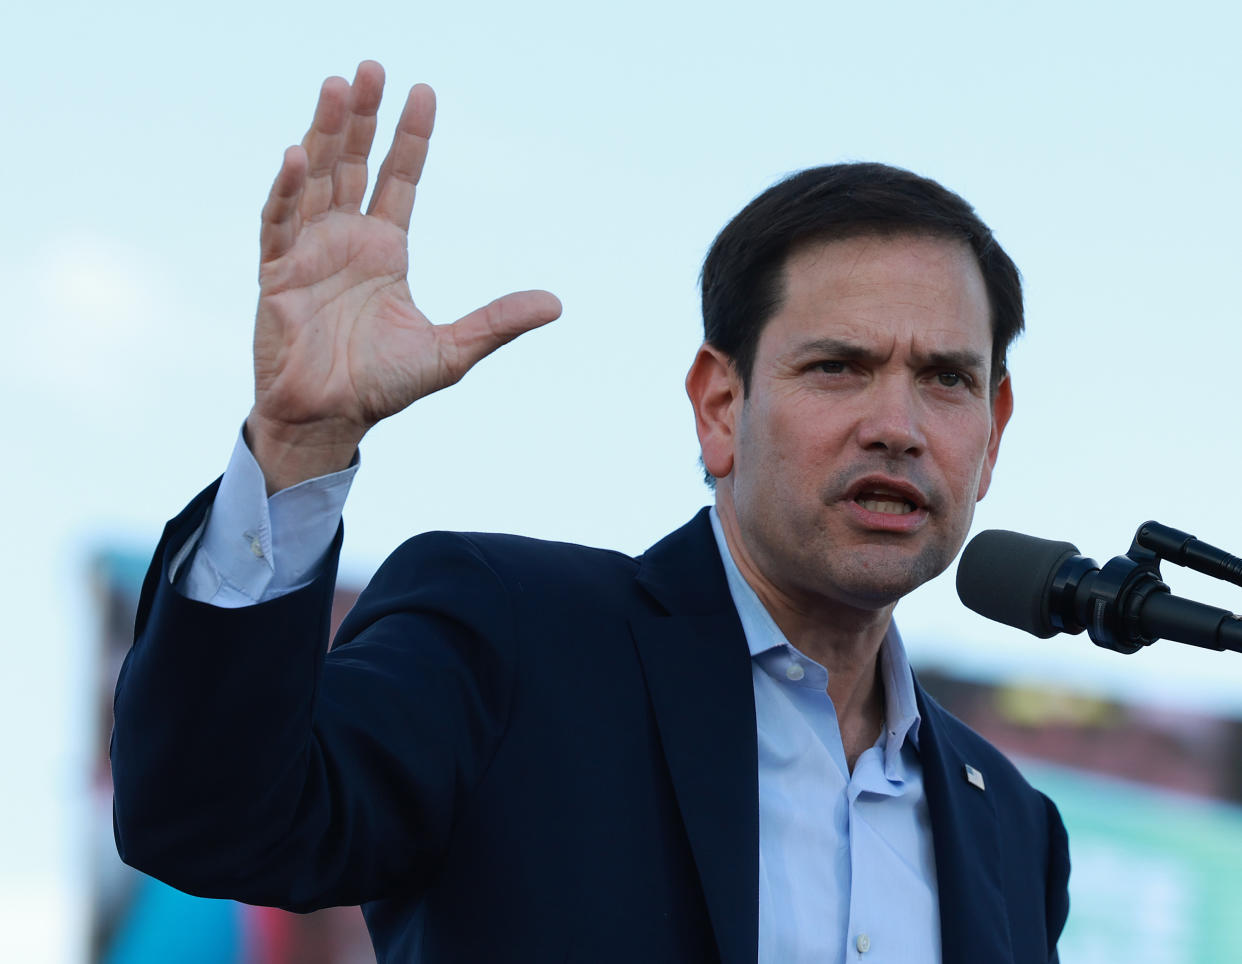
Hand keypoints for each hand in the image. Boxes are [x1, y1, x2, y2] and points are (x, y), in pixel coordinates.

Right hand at [247, 61, 561, 491]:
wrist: (329, 420)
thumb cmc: (383, 386)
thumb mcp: (451, 352)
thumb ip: (497, 323)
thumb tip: (556, 304)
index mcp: (385, 249)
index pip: (399, 179)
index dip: (410, 137)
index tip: (423, 91)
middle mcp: (345, 239)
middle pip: (354, 163)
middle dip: (363, 117)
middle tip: (373, 69)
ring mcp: (307, 252)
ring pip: (315, 178)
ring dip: (325, 133)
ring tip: (338, 87)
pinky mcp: (275, 274)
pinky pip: (278, 223)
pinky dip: (286, 190)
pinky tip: (298, 155)